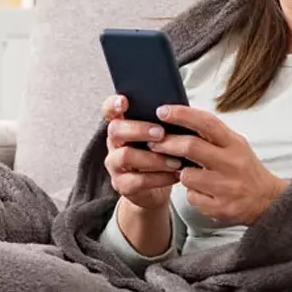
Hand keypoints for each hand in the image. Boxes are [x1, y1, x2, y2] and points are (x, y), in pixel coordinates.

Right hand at [102, 95, 181, 210]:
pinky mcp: (121, 185)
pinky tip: (175, 175)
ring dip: (154, 158)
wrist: (154, 189)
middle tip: (162, 133)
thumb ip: (163, 122)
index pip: (110, 110)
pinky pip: (138, 180)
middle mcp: (114, 143)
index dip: (114, 104)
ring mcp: (115, 164)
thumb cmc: (160, 154)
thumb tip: (181, 108)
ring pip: (126, 156)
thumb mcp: (161, 136)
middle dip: (140, 130)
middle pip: (116, 130)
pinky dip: (160, 177)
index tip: (124, 101)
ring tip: (176, 161)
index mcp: (122, 125)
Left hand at [148, 105, 287, 225]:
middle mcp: (232, 163)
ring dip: (182, 174)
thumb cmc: (245, 169)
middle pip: (191, 147)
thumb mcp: (235, 145)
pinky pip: (192, 197)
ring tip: (192, 174)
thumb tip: (180, 120)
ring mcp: (226, 187)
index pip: (206, 123)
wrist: (267, 200)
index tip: (163, 111)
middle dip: (167, 144)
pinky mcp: (220, 207)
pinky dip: (193, 193)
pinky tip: (204, 192)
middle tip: (154, 143)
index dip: (182, 115)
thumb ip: (211, 135)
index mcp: (234, 144)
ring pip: (186, 175)